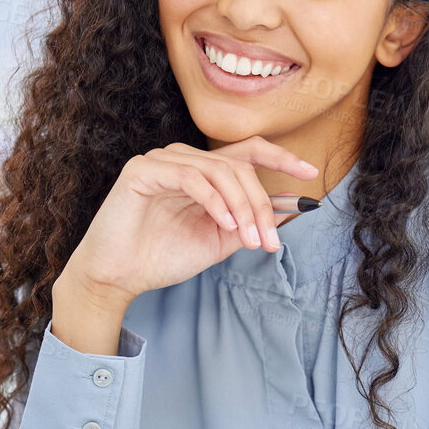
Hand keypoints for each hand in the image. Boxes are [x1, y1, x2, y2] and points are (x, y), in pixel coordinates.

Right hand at [62, 137, 321, 301]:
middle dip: (261, 204)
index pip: (247, 152)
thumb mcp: (219, 240)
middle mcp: (183, 159)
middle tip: (268, 240)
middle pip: (238, 165)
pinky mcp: (143, 170)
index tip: (310, 173)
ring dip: (242, 206)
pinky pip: (191, 177)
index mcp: (202, 172)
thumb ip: (249, 222)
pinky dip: (215, 200)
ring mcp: (162, 160)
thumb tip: (288, 209)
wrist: (119, 276)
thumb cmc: (162, 257)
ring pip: (219, 170)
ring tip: (249, 238)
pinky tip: (224, 223)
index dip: (281, 158)